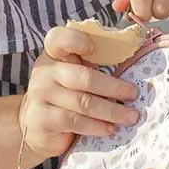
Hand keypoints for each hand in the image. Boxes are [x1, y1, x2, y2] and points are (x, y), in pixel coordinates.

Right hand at [21, 28, 139, 158]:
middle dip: (113, 87)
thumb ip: (89, 66)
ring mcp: (42, 96)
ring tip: (131, 117)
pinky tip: (110, 129)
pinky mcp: (45, 119)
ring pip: (84, 103)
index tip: (93, 48)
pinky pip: (76, 122)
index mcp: (53, 54)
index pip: (59, 39)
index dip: (76, 40)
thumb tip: (130, 66)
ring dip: (112, 111)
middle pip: (84, 77)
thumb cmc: (61, 97)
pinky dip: (97, 126)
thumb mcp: (70, 75)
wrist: (34, 126)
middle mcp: (45, 72)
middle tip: (134, 94)